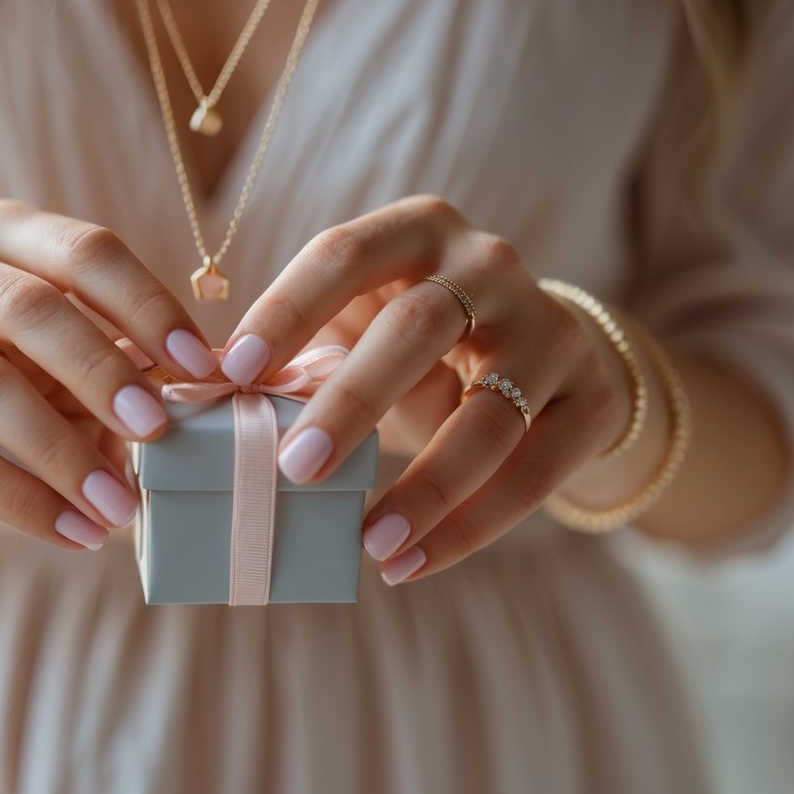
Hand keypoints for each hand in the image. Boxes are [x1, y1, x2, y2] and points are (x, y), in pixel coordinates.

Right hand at [0, 200, 217, 550]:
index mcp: (10, 233)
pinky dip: (15, 497)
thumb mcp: (49, 339)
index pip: (88, 253)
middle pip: (34, 312)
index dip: (148, 306)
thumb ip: (116, 356)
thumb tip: (209, 405)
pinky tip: (69, 532)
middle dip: (103, 373)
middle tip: (157, 432)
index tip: (200, 365)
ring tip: (118, 507)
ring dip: (62, 454)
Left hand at [222, 195, 631, 582]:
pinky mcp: (591, 399)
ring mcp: (551, 329)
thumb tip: (202, 400)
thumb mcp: (362, 329)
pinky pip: (533, 472)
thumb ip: (300, 356)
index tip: (232, 373)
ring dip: (426, 486)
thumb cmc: (420, 347)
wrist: (546, 360)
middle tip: (293, 471)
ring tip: (369, 543)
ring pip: (489, 413)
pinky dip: (472, 527)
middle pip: (419, 328)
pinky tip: (411, 563)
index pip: (344, 254)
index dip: (287, 309)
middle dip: (351, 400)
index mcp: (417, 231)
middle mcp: (489, 266)